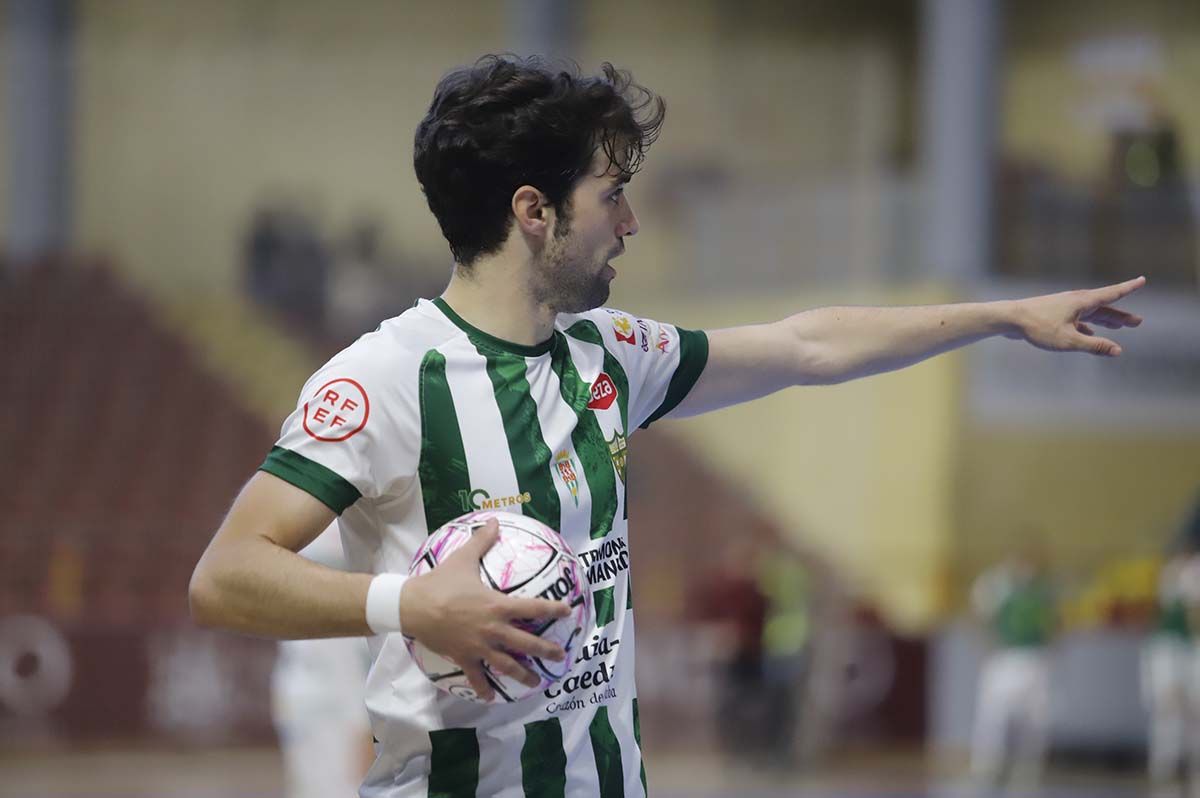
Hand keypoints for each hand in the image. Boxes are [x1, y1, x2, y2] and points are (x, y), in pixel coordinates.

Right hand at [399, 518, 568, 700]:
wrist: (413, 606)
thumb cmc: (440, 582)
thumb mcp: (463, 558)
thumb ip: (482, 540)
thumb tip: (494, 520)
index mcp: (497, 605)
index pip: (533, 607)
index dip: (553, 609)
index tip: (568, 610)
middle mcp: (493, 629)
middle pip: (527, 642)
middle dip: (547, 650)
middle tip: (561, 655)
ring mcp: (479, 647)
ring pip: (507, 665)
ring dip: (523, 675)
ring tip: (536, 682)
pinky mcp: (463, 658)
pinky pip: (476, 677)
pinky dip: (483, 688)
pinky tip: (490, 698)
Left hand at [1006, 276, 1144, 356]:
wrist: (1009, 319)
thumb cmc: (1038, 328)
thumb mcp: (1069, 341)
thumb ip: (1094, 346)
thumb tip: (1118, 351)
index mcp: (1082, 302)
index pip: (1112, 294)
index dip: (1128, 288)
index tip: (1143, 280)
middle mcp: (1075, 301)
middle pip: (1103, 308)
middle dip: (1120, 315)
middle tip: (1137, 322)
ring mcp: (1064, 307)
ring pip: (1090, 314)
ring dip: (1106, 320)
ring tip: (1120, 326)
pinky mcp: (1054, 315)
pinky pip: (1077, 321)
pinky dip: (1087, 327)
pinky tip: (1091, 335)